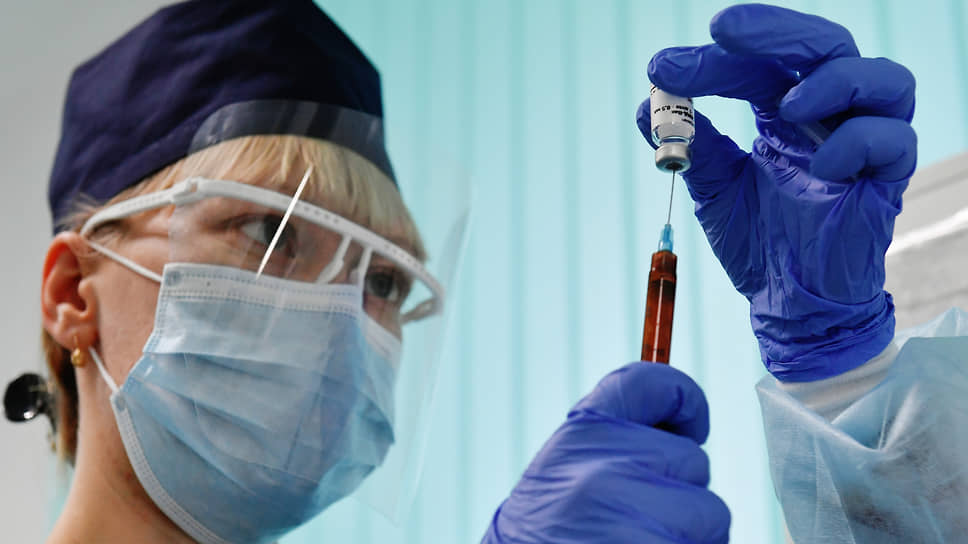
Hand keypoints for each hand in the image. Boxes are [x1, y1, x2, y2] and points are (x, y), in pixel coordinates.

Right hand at [482, 363, 729, 543]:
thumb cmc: (548, 537)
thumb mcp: (566, 475)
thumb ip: (616, 447)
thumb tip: (685, 434)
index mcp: (582, 433)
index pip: (651, 383)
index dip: (687, 400)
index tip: (692, 429)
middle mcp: (601, 465)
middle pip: (694, 462)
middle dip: (683, 494)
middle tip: (641, 521)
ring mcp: (625, 513)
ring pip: (711, 515)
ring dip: (690, 537)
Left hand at [636, 4, 915, 380]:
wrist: (789, 304)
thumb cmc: (759, 243)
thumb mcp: (715, 188)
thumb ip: (691, 146)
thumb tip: (645, 107)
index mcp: (787, 112)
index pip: (760, 64)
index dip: (716, 58)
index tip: (662, 66)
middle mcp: (831, 117)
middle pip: (824, 47)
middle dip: (776, 33)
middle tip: (722, 29)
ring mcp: (863, 146)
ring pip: (882, 80)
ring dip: (832, 80)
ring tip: (785, 105)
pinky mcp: (887, 182)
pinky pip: (893, 141)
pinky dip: (856, 142)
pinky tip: (818, 168)